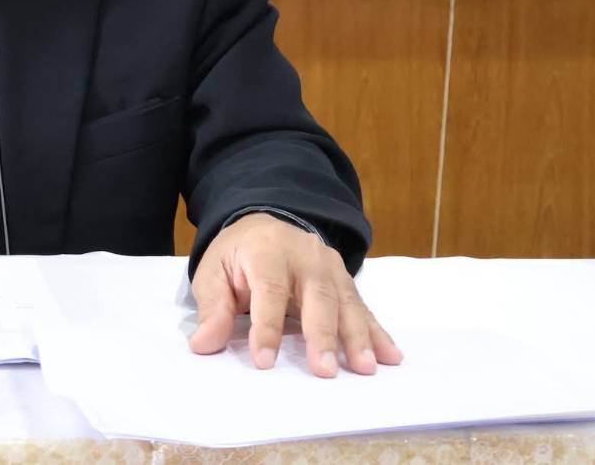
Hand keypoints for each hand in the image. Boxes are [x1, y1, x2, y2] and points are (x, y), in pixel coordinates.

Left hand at [188, 212, 401, 377]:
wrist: (264, 223)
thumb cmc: (237, 255)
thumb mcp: (213, 273)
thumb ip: (212, 309)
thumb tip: (204, 344)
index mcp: (266, 251)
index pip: (269, 290)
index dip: (266, 327)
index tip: (264, 361)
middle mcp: (304, 255)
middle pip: (316, 296)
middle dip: (322, 335)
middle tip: (325, 371)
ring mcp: (329, 265)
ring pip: (345, 302)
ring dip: (357, 337)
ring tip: (365, 368)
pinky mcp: (344, 278)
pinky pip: (361, 306)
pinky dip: (376, 332)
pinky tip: (390, 355)